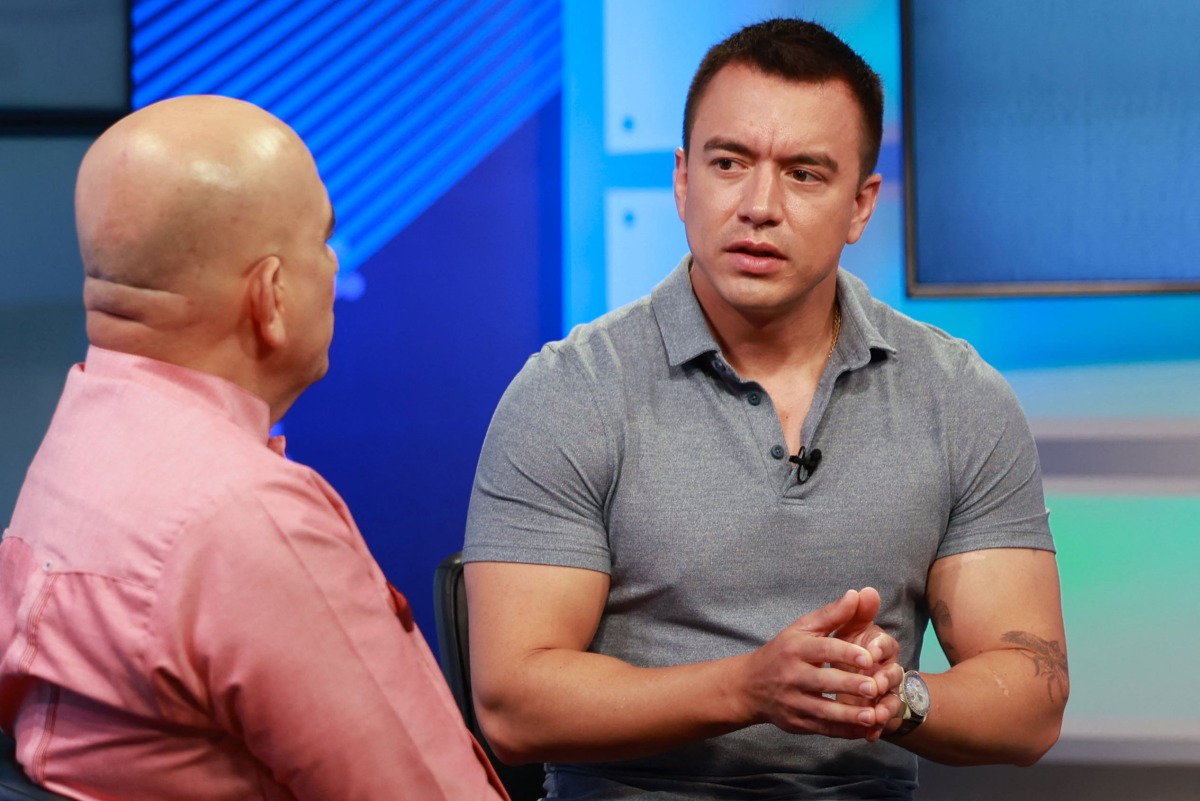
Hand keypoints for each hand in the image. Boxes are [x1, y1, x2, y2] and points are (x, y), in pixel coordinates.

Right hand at [740, 589, 898, 738]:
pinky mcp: (796, 723)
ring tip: (872, 716)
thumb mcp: (802, 628)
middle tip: (874, 687)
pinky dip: (843, 732)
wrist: (749, 686)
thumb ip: (833, 614)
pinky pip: (822, 729)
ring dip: (848, 715)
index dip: (845, 654)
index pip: (822, 649)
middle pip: (822, 681)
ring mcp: (793, 701)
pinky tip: (863, 731)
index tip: (868, 658)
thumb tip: (858, 594)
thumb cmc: (783, 652)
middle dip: (848, 685)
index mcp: (796, 648)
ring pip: (822, 710)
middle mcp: (792, 675)